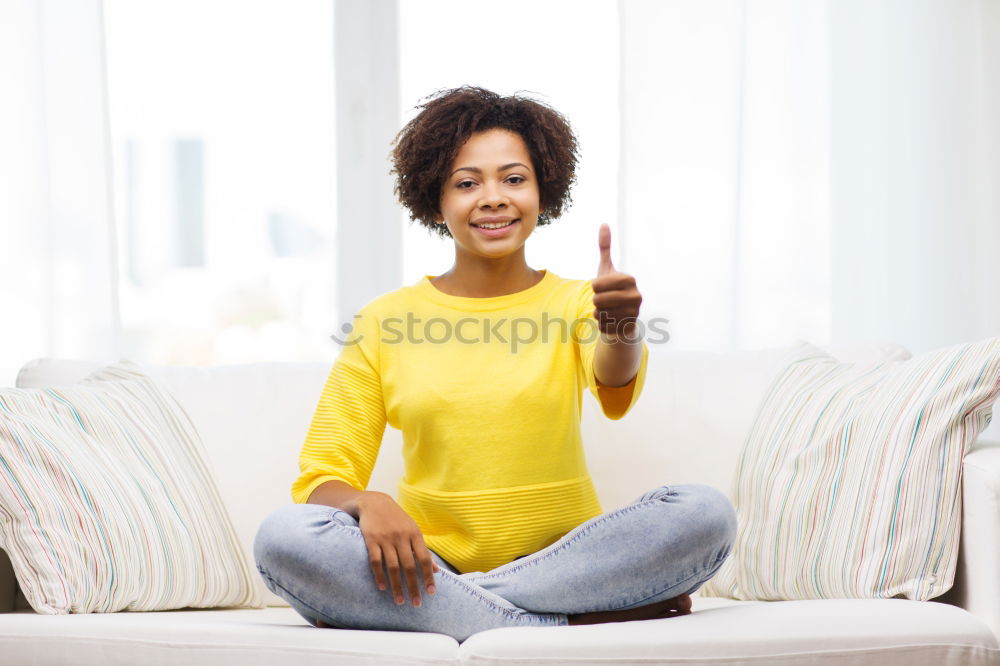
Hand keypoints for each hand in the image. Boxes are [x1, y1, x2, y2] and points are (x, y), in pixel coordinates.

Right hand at [355, 491, 439, 607]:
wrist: (374, 502)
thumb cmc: (397, 519)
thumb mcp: (413, 530)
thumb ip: (423, 550)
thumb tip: (436, 570)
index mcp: (414, 534)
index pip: (424, 559)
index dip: (428, 577)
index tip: (431, 593)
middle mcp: (401, 537)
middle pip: (409, 566)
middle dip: (413, 587)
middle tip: (416, 603)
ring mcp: (386, 539)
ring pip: (392, 567)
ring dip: (396, 586)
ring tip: (399, 601)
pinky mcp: (371, 540)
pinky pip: (375, 561)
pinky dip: (379, 575)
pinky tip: (382, 587)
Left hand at [593, 223, 641, 340]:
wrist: (623, 315)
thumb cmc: (612, 290)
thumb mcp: (607, 269)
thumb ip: (605, 248)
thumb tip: (603, 224)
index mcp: (629, 279)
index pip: (596, 285)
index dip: (595, 287)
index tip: (604, 286)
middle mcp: (636, 296)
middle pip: (597, 300)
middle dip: (596, 301)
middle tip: (605, 299)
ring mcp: (634, 313)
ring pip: (599, 314)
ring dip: (599, 312)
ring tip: (610, 309)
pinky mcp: (628, 327)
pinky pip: (602, 326)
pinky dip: (602, 324)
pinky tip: (611, 320)